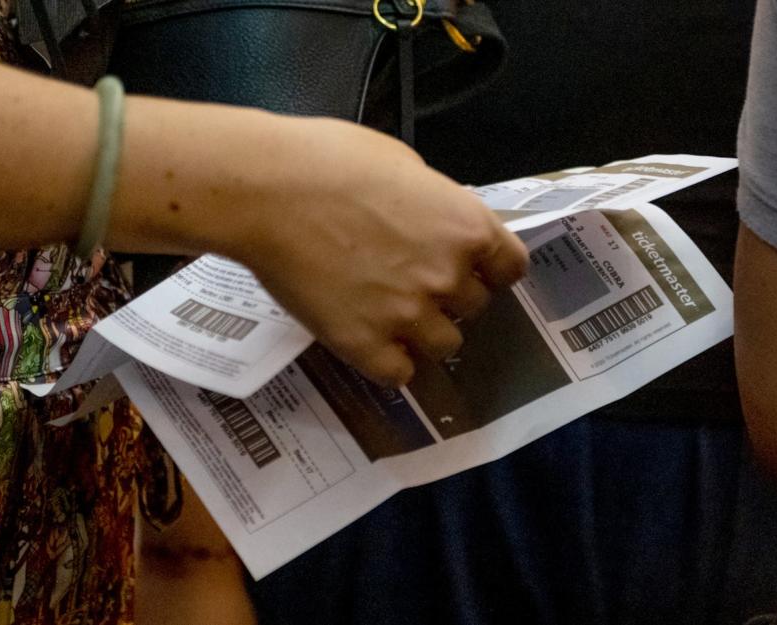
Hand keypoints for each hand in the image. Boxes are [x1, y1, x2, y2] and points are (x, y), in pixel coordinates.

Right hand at [236, 117, 527, 386]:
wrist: (266, 190)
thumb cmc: (329, 160)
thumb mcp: (403, 164)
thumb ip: (434, 203)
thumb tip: (436, 222)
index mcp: (466, 227)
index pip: (510, 268)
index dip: (490, 270)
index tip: (472, 270)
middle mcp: (447, 276)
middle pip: (474, 308)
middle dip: (449, 297)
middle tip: (411, 283)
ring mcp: (408, 315)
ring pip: (443, 346)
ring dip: (423, 334)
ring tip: (388, 315)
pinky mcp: (365, 345)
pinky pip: (399, 375)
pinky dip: (388, 363)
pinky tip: (369, 342)